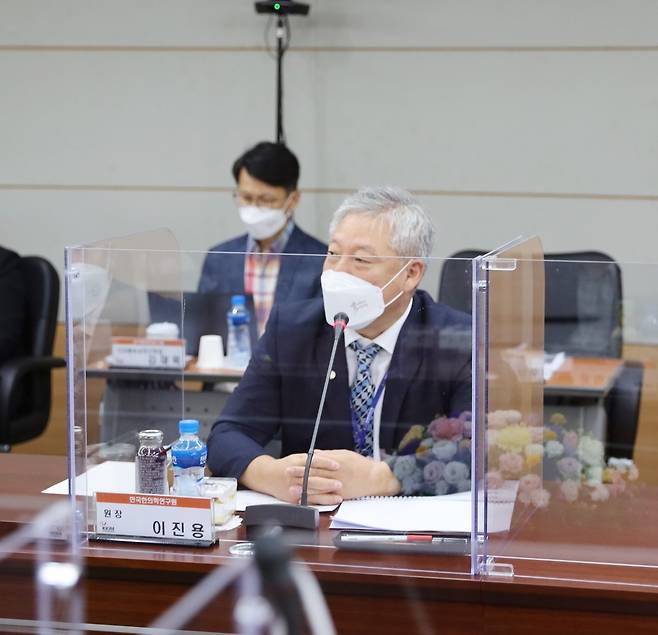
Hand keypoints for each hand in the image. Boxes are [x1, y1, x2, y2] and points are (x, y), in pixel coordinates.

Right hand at [240, 453, 342, 504]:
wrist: (267, 476)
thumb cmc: (284, 466)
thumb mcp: (296, 458)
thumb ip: (311, 459)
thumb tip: (328, 456)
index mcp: (297, 462)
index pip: (313, 462)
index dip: (326, 463)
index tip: (337, 464)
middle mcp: (295, 475)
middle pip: (313, 478)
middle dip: (327, 481)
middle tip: (340, 482)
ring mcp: (294, 487)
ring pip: (312, 491)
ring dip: (326, 494)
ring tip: (339, 495)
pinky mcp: (293, 498)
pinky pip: (309, 500)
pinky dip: (320, 501)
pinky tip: (330, 501)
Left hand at [286, 449, 400, 499]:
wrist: (375, 478)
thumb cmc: (360, 465)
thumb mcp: (344, 454)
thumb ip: (328, 455)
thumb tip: (315, 454)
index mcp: (335, 463)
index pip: (315, 464)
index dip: (302, 465)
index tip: (291, 464)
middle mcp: (335, 475)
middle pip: (314, 475)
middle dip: (299, 475)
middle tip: (286, 475)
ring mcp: (337, 486)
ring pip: (317, 487)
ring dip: (303, 488)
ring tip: (291, 488)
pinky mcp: (340, 496)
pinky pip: (324, 498)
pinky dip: (314, 499)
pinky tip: (305, 500)